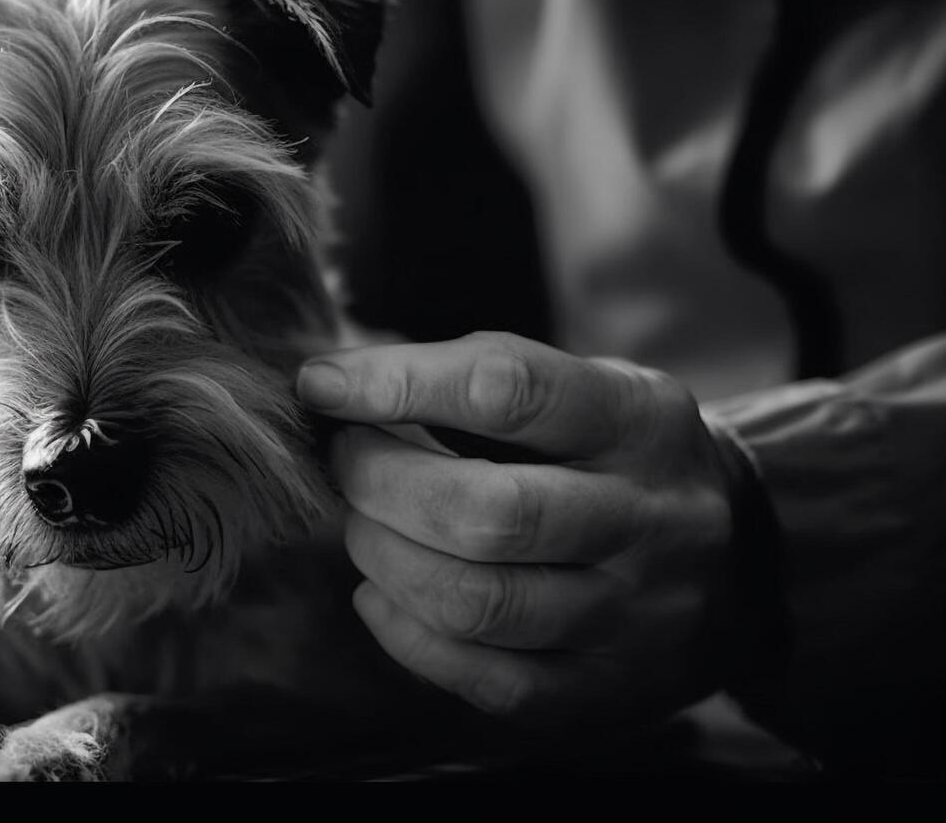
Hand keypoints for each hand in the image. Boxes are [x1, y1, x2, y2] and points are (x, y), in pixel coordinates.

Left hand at [299, 331, 745, 727]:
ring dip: (384, 559)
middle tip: (346, 463)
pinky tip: (383, 595)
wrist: (745, 564)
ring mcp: (636, 616)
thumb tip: (333, 380)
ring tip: (364, 528)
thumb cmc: (614, 458)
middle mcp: (651, 519)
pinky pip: (485, 678)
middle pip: (485, 513)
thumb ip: (473, 377)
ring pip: (475, 602)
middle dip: (380, 483)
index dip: (397, 384)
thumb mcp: (583, 387)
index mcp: (640, 420)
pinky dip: (406, 636)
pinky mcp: (607, 691)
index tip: (322, 384)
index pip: (509, 390)